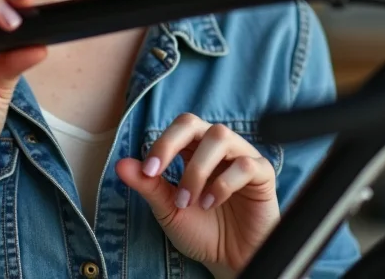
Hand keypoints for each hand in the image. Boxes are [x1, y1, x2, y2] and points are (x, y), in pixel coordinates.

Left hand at [116, 113, 279, 277]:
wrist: (230, 262)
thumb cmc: (202, 231)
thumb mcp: (169, 209)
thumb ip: (148, 186)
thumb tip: (120, 165)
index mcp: (195, 149)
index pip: (178, 128)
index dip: (161, 144)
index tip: (147, 171)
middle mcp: (218, 147)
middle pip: (195, 123)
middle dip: (171, 143)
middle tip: (157, 173)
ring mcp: (242, 156)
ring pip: (220, 137)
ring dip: (197, 169)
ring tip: (189, 200)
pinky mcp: (263, 174)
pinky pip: (245, 164)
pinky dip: (223, 183)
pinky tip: (211, 203)